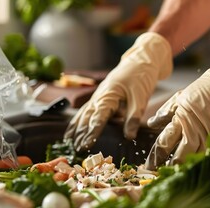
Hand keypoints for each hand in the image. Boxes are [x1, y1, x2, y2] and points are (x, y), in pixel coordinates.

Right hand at [64, 32, 172, 151]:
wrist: (141, 60)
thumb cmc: (141, 76)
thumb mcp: (141, 97)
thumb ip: (134, 117)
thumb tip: (129, 136)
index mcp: (108, 95)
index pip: (98, 117)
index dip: (92, 132)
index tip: (87, 144)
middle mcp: (99, 95)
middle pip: (87, 116)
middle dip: (81, 133)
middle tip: (76, 148)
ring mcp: (98, 95)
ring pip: (84, 113)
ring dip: (76, 127)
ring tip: (68, 141)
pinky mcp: (101, 96)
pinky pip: (87, 109)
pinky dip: (79, 120)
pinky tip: (74, 128)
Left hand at [145, 48, 209, 169]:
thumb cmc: (207, 89)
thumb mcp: (181, 96)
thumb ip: (166, 112)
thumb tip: (152, 124)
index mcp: (182, 119)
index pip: (164, 143)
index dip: (155, 156)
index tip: (149, 164)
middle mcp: (196, 131)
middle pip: (180, 156)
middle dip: (169, 167)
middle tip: (161, 174)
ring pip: (196, 159)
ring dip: (186, 167)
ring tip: (177, 174)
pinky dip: (203, 161)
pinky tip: (196, 165)